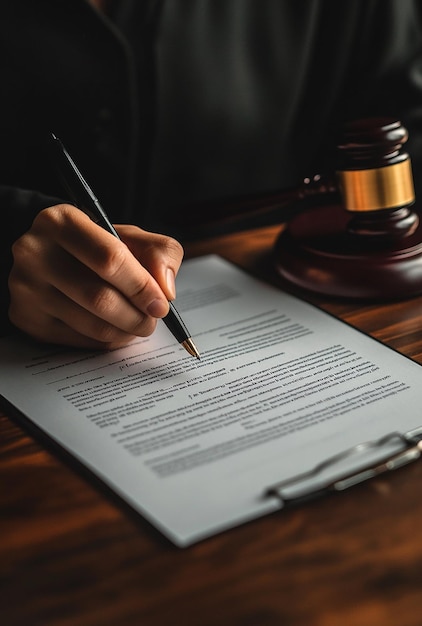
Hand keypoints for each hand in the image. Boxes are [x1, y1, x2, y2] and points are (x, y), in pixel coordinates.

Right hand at [8, 204, 183, 347]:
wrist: (52, 257)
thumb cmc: (97, 246)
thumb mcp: (130, 236)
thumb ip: (160, 252)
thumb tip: (165, 290)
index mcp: (61, 222)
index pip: (109, 259)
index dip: (142, 286)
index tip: (161, 304)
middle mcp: (35, 252)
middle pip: (100, 298)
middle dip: (137, 316)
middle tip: (152, 320)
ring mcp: (26, 287)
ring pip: (92, 325)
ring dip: (125, 332)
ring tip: (136, 325)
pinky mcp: (26, 317)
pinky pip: (79, 340)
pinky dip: (106, 340)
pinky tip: (114, 329)